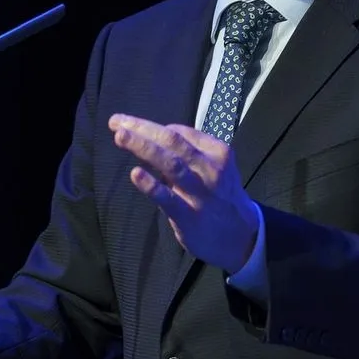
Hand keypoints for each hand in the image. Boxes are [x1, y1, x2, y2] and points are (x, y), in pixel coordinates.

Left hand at [108, 113, 259, 273]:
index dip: (150, 126)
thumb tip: (152, 136)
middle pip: (172, 141)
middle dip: (142, 128)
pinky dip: (151, 185)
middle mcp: (210, 168)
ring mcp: (200, 192)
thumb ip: (188, 152)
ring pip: (170, 163)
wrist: (242, 236)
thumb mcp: (214, 166)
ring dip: (144, 147)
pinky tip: (135, 174)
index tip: (127, 124)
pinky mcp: (189, 216)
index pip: (179, 132)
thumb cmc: (219, 195)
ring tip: (120, 136)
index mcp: (216, 151)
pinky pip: (168, 198)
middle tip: (116, 121)